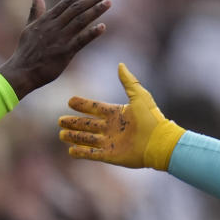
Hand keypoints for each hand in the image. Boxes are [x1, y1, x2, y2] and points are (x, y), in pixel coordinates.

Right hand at [0, 0, 111, 98]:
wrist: (21, 72)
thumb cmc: (25, 51)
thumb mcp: (29, 27)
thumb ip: (35, 11)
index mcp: (46, 19)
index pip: (67, 2)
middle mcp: (54, 26)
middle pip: (76, 8)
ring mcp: (59, 39)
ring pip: (80, 21)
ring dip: (96, 11)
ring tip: (108, 2)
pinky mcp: (64, 53)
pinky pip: (80, 41)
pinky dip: (91, 33)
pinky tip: (103, 27)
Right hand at [58, 63, 184, 169]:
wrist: (160, 142)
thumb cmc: (152, 118)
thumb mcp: (140, 96)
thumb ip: (128, 81)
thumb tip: (120, 64)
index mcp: (117, 113)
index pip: (95, 108)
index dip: (83, 105)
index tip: (70, 101)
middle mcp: (112, 127)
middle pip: (87, 124)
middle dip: (74, 122)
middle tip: (60, 120)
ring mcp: (110, 142)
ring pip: (87, 139)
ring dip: (74, 137)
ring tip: (61, 134)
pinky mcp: (111, 155)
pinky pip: (92, 154)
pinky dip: (81, 152)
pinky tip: (70, 150)